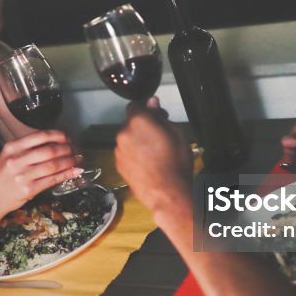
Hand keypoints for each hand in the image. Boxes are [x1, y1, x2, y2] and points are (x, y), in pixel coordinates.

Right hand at [0, 130, 81, 211]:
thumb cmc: (1, 176)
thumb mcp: (8, 156)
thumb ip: (26, 148)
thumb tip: (53, 142)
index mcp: (12, 148)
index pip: (40, 136)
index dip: (57, 135)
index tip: (66, 137)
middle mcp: (17, 160)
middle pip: (49, 151)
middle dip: (66, 149)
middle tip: (74, 149)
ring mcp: (23, 176)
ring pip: (53, 165)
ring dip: (69, 161)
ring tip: (77, 159)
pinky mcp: (29, 189)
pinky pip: (52, 179)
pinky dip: (66, 174)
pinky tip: (74, 171)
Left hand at [115, 97, 192, 212]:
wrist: (168, 193)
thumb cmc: (176, 162)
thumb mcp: (177, 132)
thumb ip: (160, 115)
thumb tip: (152, 103)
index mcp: (138, 121)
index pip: (135, 105)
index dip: (147, 109)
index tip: (157, 116)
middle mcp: (124, 133)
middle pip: (131, 123)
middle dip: (143, 126)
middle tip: (159, 135)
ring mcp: (119, 150)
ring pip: (127, 138)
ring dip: (137, 141)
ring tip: (154, 153)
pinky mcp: (118, 165)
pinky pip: (125, 153)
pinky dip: (133, 154)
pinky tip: (148, 163)